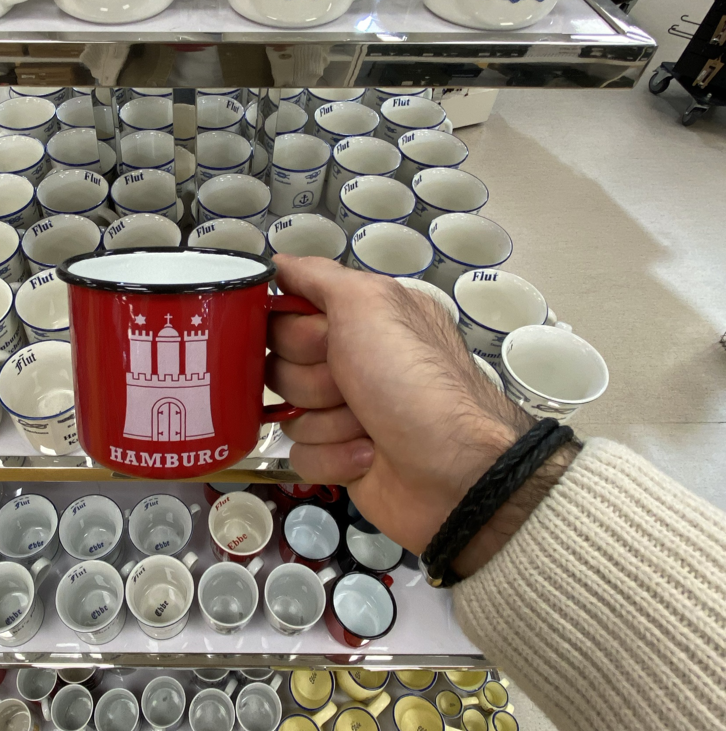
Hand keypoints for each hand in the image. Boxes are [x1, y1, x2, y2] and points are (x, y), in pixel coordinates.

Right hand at [266, 255, 536, 566]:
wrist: (455, 469)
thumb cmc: (410, 377)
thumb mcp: (368, 303)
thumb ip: (317, 276)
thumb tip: (276, 261)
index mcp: (361, 318)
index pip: (288, 313)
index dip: (293, 329)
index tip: (320, 338)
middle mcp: (352, 360)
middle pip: (281, 364)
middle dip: (312, 378)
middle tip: (349, 384)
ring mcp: (345, 412)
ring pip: (290, 412)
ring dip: (328, 421)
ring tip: (368, 425)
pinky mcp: (340, 459)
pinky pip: (302, 454)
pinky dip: (334, 457)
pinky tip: (369, 456)